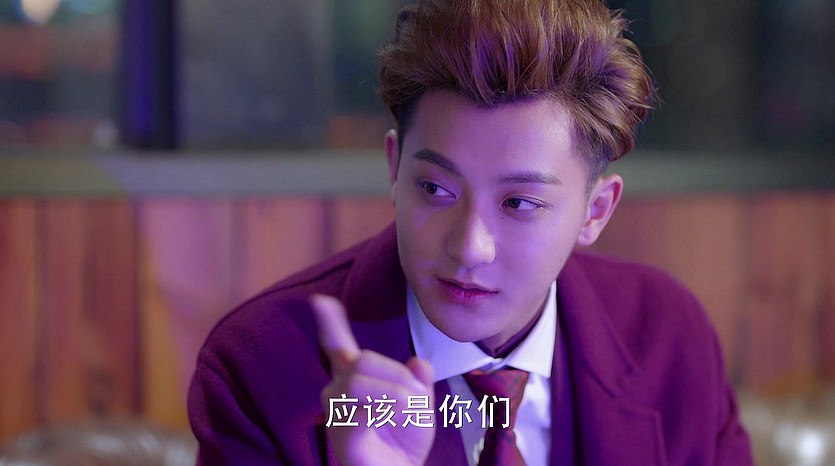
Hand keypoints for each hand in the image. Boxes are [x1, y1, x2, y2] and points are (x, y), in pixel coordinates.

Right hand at [311, 294, 434, 465]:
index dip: (329, 323)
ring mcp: (336, 413)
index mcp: (354, 380)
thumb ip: (417, 381)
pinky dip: (388, 410)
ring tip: (410, 414)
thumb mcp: (420, 405)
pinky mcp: (342, 434)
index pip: (337, 345)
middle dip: (398, 376)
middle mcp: (337, 392)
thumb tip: (418, 362)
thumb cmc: (403, 443)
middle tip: (417, 402)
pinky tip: (395, 421)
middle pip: (363, 359)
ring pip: (360, 380)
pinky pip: (362, 409)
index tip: (321, 301)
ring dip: (396, 394)